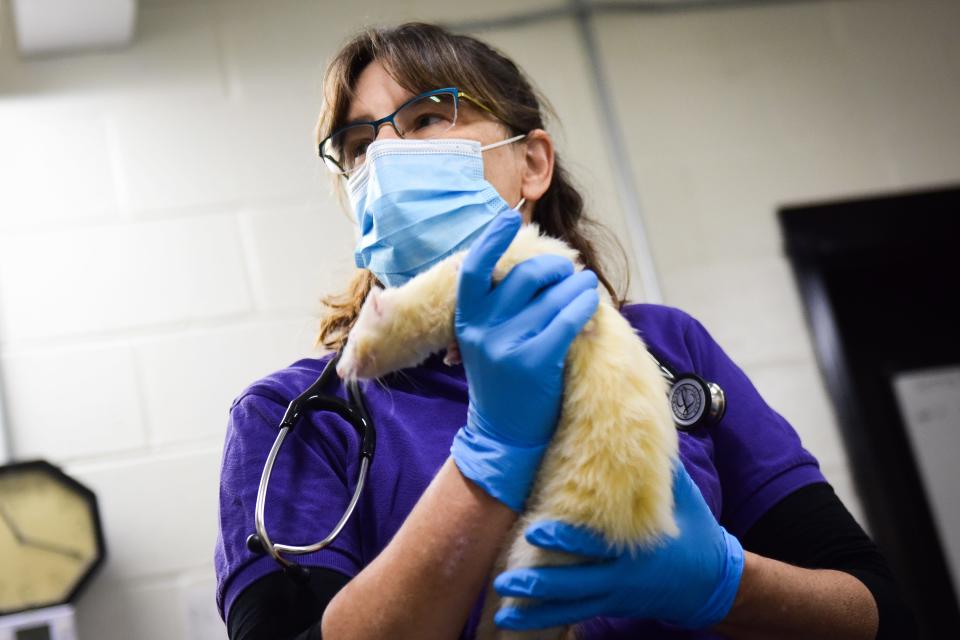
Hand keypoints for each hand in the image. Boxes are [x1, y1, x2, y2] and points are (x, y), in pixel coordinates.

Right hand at [450, 210, 598, 510]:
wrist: (502, 435)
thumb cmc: (501, 381)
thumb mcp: (484, 341)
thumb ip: (497, 307)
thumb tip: (531, 264)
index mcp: (466, 319)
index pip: (473, 268)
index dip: (491, 239)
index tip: (509, 218)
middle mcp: (482, 329)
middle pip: (523, 275)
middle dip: (553, 267)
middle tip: (568, 271)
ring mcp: (506, 345)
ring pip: (551, 295)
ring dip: (576, 285)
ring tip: (586, 286)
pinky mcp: (534, 362)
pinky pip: (567, 319)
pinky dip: (584, 306)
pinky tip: (592, 304)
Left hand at [493, 463, 743, 629]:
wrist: (712, 583)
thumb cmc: (696, 531)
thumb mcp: (684, 497)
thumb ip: (658, 469)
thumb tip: (640, 425)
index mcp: (638, 548)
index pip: (594, 545)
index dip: (564, 538)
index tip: (535, 528)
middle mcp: (622, 576)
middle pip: (574, 584)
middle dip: (539, 582)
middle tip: (505, 576)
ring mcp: (614, 595)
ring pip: (569, 605)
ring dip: (534, 606)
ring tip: (500, 604)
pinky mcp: (610, 604)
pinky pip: (573, 614)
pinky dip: (545, 618)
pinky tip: (517, 620)